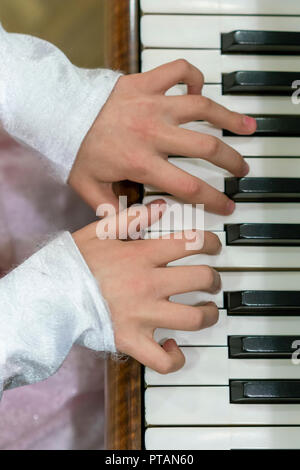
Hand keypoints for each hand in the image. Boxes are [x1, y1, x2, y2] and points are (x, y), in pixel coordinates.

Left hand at [69, 59, 255, 214]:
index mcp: (141, 162)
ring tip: (248, 128)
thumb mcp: (89, 188)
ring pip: (202, 108)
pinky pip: (178, 71)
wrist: (58, 113)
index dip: (214, 200)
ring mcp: (151, 104)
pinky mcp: (145, 82)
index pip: (189, 186)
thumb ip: (113, 210)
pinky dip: (194, 77)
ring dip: (229, 118)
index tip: (227, 206)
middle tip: (242, 170)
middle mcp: (152, 133)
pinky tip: (200, 90)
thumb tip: (136, 223)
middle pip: (206, 147)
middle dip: (231, 162)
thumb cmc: (73, 150)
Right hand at [72, 201, 220, 372]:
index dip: (212, 243)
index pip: (191, 243)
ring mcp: (142, 315)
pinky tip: (174, 348)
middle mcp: (147, 283)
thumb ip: (131, 217)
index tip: (213, 246)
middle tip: (212, 281)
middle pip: (202, 279)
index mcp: (141, 255)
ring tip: (206, 311)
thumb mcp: (98, 231)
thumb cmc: (72, 263)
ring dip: (208, 315)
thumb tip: (160, 207)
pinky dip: (174, 358)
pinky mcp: (131, 341)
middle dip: (215, 279)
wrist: (48, 295)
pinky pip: (163, 360)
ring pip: (194, 318)